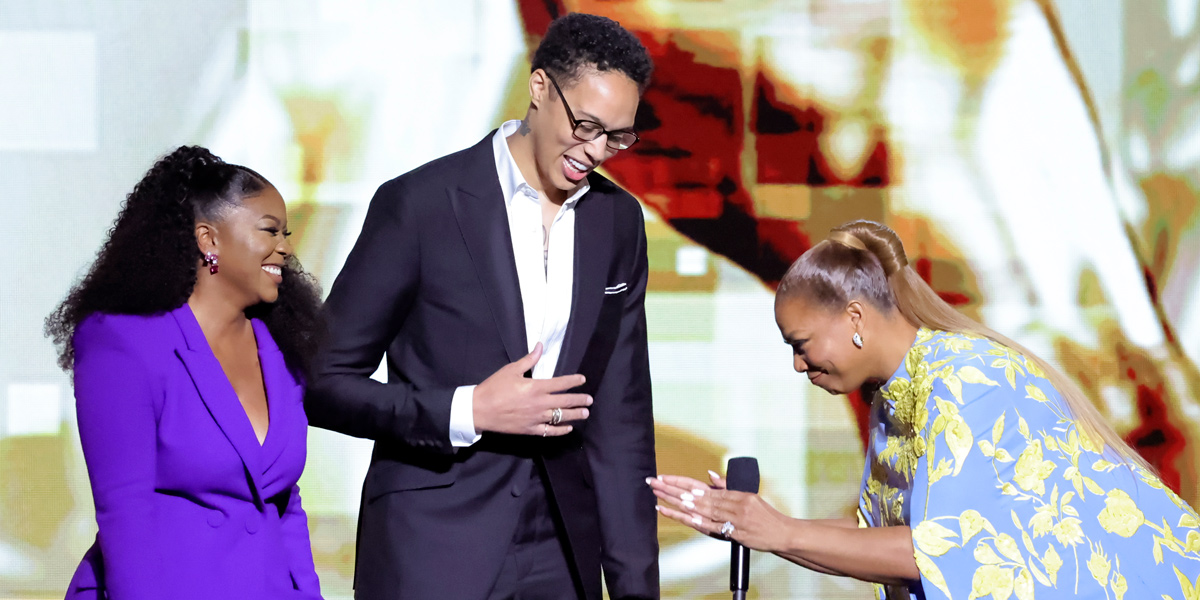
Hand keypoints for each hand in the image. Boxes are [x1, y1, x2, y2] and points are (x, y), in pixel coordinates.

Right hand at [472, 343, 591, 436]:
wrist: (479, 410)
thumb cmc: (494, 387)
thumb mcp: (511, 369)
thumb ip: (529, 360)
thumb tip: (540, 346)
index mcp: (536, 387)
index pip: (561, 383)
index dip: (574, 381)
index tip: (582, 380)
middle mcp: (539, 403)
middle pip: (565, 401)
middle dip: (580, 400)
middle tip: (590, 400)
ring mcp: (536, 418)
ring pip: (560, 417)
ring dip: (575, 415)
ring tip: (585, 413)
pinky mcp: (530, 430)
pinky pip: (549, 432)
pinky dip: (560, 430)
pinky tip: (568, 428)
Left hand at [647, 471, 791, 551]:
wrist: (782, 533)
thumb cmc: (765, 515)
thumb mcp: (749, 495)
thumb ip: (728, 487)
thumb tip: (709, 475)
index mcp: (734, 493)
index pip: (701, 486)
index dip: (681, 482)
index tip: (664, 477)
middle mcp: (732, 503)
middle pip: (696, 496)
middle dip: (672, 490)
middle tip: (653, 483)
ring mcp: (732, 518)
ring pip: (700, 509)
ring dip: (677, 504)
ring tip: (658, 497)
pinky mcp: (733, 532)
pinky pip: (709, 526)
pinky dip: (691, 521)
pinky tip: (677, 515)